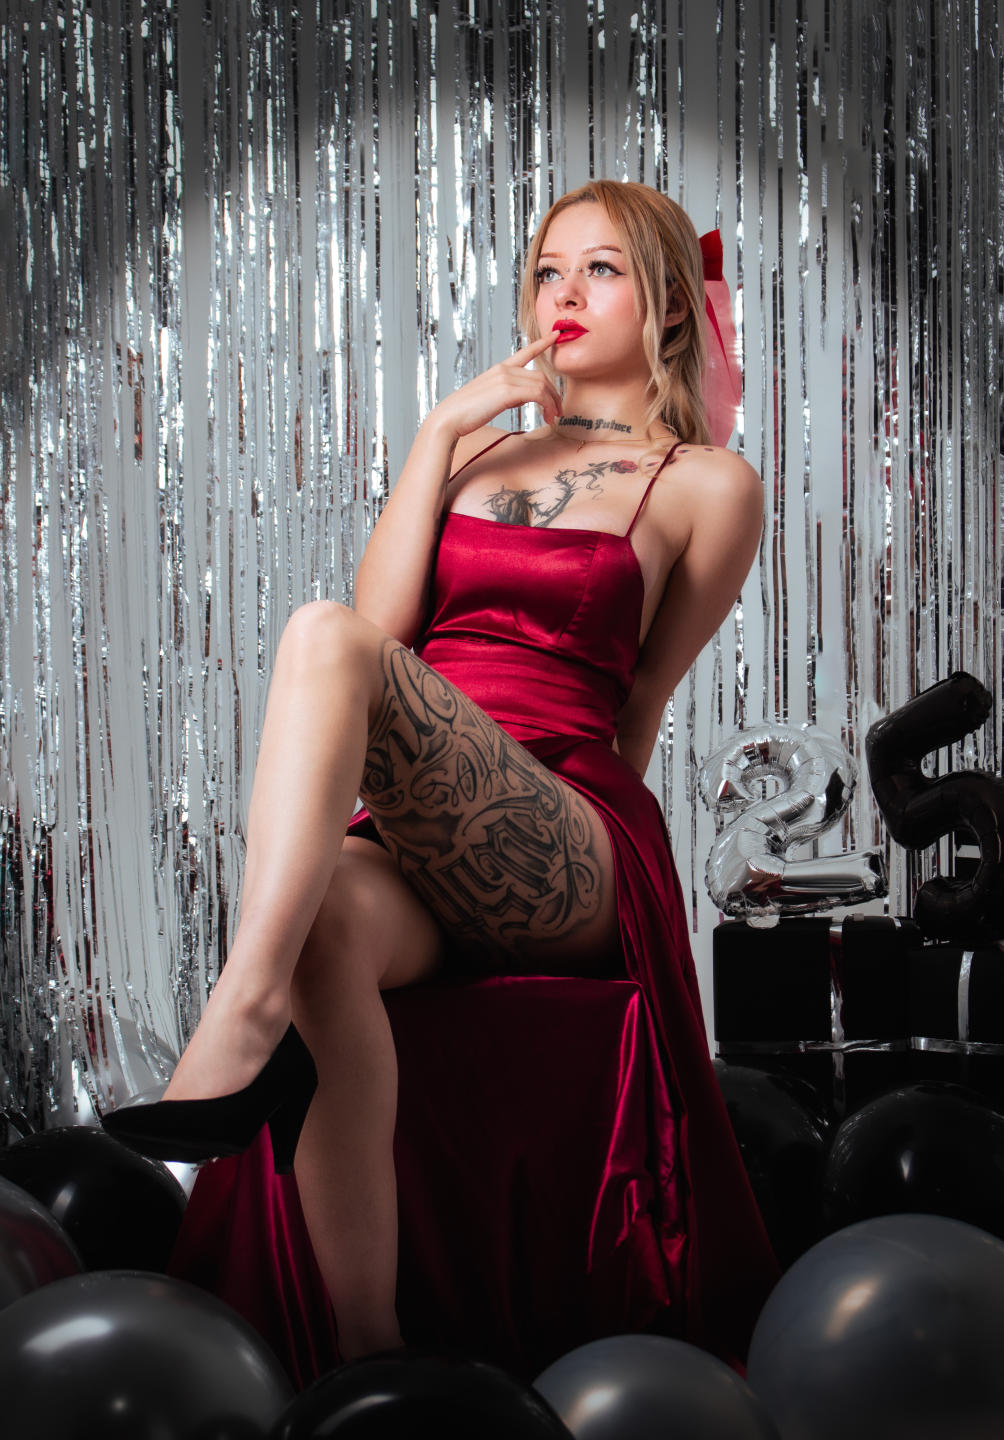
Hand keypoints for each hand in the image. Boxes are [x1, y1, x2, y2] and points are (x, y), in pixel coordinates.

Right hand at [428, 333, 561, 440]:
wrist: (449, 418)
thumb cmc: (465, 414)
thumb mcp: (488, 399)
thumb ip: (506, 394)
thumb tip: (521, 398)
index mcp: (499, 370)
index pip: (525, 352)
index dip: (542, 343)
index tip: (555, 336)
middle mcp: (503, 370)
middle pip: (541, 376)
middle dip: (554, 393)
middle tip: (557, 410)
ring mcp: (505, 378)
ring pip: (542, 385)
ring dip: (552, 402)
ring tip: (552, 417)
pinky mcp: (507, 391)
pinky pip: (538, 394)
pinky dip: (547, 405)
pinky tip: (547, 417)